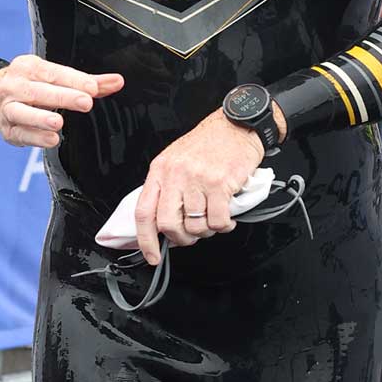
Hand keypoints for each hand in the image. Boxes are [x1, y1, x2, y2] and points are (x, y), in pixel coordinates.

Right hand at [0, 53, 121, 149]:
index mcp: (29, 67)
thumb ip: (87, 82)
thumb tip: (117, 82)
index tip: (93, 89)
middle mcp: (15, 85)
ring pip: (22, 112)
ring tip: (58, 122)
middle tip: (85, 102)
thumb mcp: (54, 76)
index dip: (74, 80)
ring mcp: (8, 108)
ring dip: (40, 118)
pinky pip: (20, 133)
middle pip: (39, 91)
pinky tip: (51, 140)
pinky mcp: (7, 129)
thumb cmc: (32, 85)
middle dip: (63, 97)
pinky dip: (35, 138)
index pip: (53, 73)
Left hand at [133, 104, 285, 265]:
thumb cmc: (209, 144)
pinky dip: (224, 226)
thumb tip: (162, 223)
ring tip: (212, 221)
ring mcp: (198, 179)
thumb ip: (168, 189)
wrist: (236, 125)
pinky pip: (218, 221)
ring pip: (195, 226)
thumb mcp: (177, 161)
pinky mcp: (220, 184)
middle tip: (191, 236)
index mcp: (160, 170)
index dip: (145, 240)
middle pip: (168, 224)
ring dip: (206, 231)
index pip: (144, 212)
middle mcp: (176, 174)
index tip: (152, 256)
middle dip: (181, 238)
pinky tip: (227, 218)